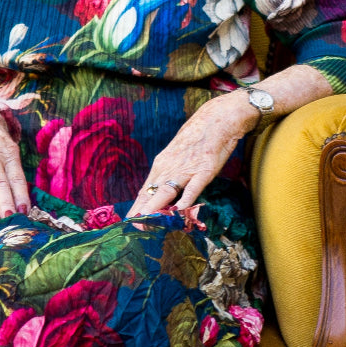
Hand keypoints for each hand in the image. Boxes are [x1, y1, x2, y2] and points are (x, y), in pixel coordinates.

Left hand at [126, 91, 255, 218]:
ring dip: (156, 207)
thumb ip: (169, 172)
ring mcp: (186, 169)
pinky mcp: (204, 169)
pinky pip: (194, 186)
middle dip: (142, 211)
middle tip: (133, 227)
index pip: (145, 190)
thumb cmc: (196, 137)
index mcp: (161, 164)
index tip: (128, 221)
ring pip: (167, 191)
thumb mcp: (177, 154)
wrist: (216, 119)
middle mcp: (169, 167)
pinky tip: (179, 209)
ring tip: (146, 221)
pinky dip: (186, 198)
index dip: (137, 206)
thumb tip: (160, 189)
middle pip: (151, 192)